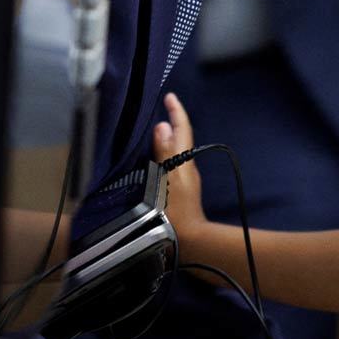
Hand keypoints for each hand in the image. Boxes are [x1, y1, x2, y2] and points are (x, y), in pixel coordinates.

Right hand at [151, 92, 207, 238]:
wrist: (189, 242)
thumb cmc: (176, 212)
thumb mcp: (168, 180)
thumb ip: (165, 153)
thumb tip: (162, 126)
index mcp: (184, 162)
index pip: (182, 130)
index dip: (176, 111)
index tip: (169, 95)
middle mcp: (186, 168)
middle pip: (180, 138)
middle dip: (171, 121)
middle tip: (159, 106)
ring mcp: (183, 181)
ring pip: (175, 151)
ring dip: (165, 138)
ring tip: (149, 129)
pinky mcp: (177, 192)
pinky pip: (169, 164)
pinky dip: (161, 153)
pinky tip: (149, 158)